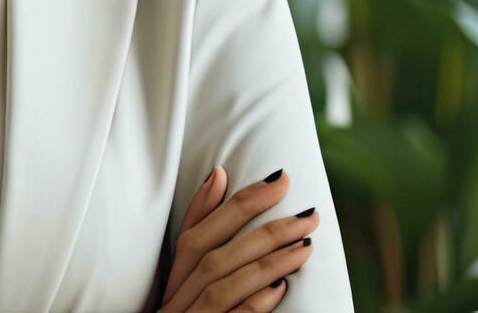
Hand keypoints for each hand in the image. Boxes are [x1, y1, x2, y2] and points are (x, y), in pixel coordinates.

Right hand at [156, 166, 319, 311]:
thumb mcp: (188, 285)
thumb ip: (200, 239)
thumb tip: (217, 176)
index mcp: (171, 283)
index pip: (195, 233)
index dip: (233, 203)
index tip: (276, 180)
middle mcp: (173, 300)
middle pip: (210, 253)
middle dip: (258, 226)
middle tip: (306, 209)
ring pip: (220, 283)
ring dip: (266, 260)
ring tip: (307, 242)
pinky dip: (252, 303)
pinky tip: (280, 289)